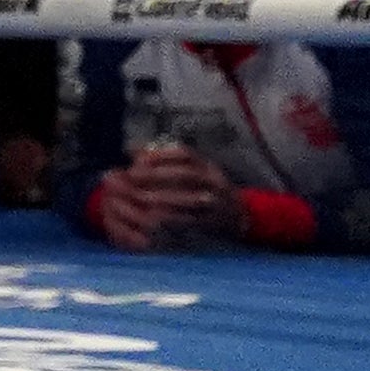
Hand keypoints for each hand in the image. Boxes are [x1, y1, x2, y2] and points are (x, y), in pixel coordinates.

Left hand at [95, 145, 238, 249]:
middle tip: (132, 176)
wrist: (238, 215)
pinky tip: (154, 216)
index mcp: (207, 165)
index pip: (185, 154)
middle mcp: (214, 181)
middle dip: (157, 174)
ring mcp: (217, 201)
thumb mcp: (191, 169)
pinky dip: (172, 217)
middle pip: (187, 174)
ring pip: (191, 197)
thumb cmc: (203, 188)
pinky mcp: (213, 221)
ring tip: (140, 196)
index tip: (138, 159)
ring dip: (163, 197)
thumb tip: (130, 149)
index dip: (160, 155)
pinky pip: (193, 219)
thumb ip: (163, 159)